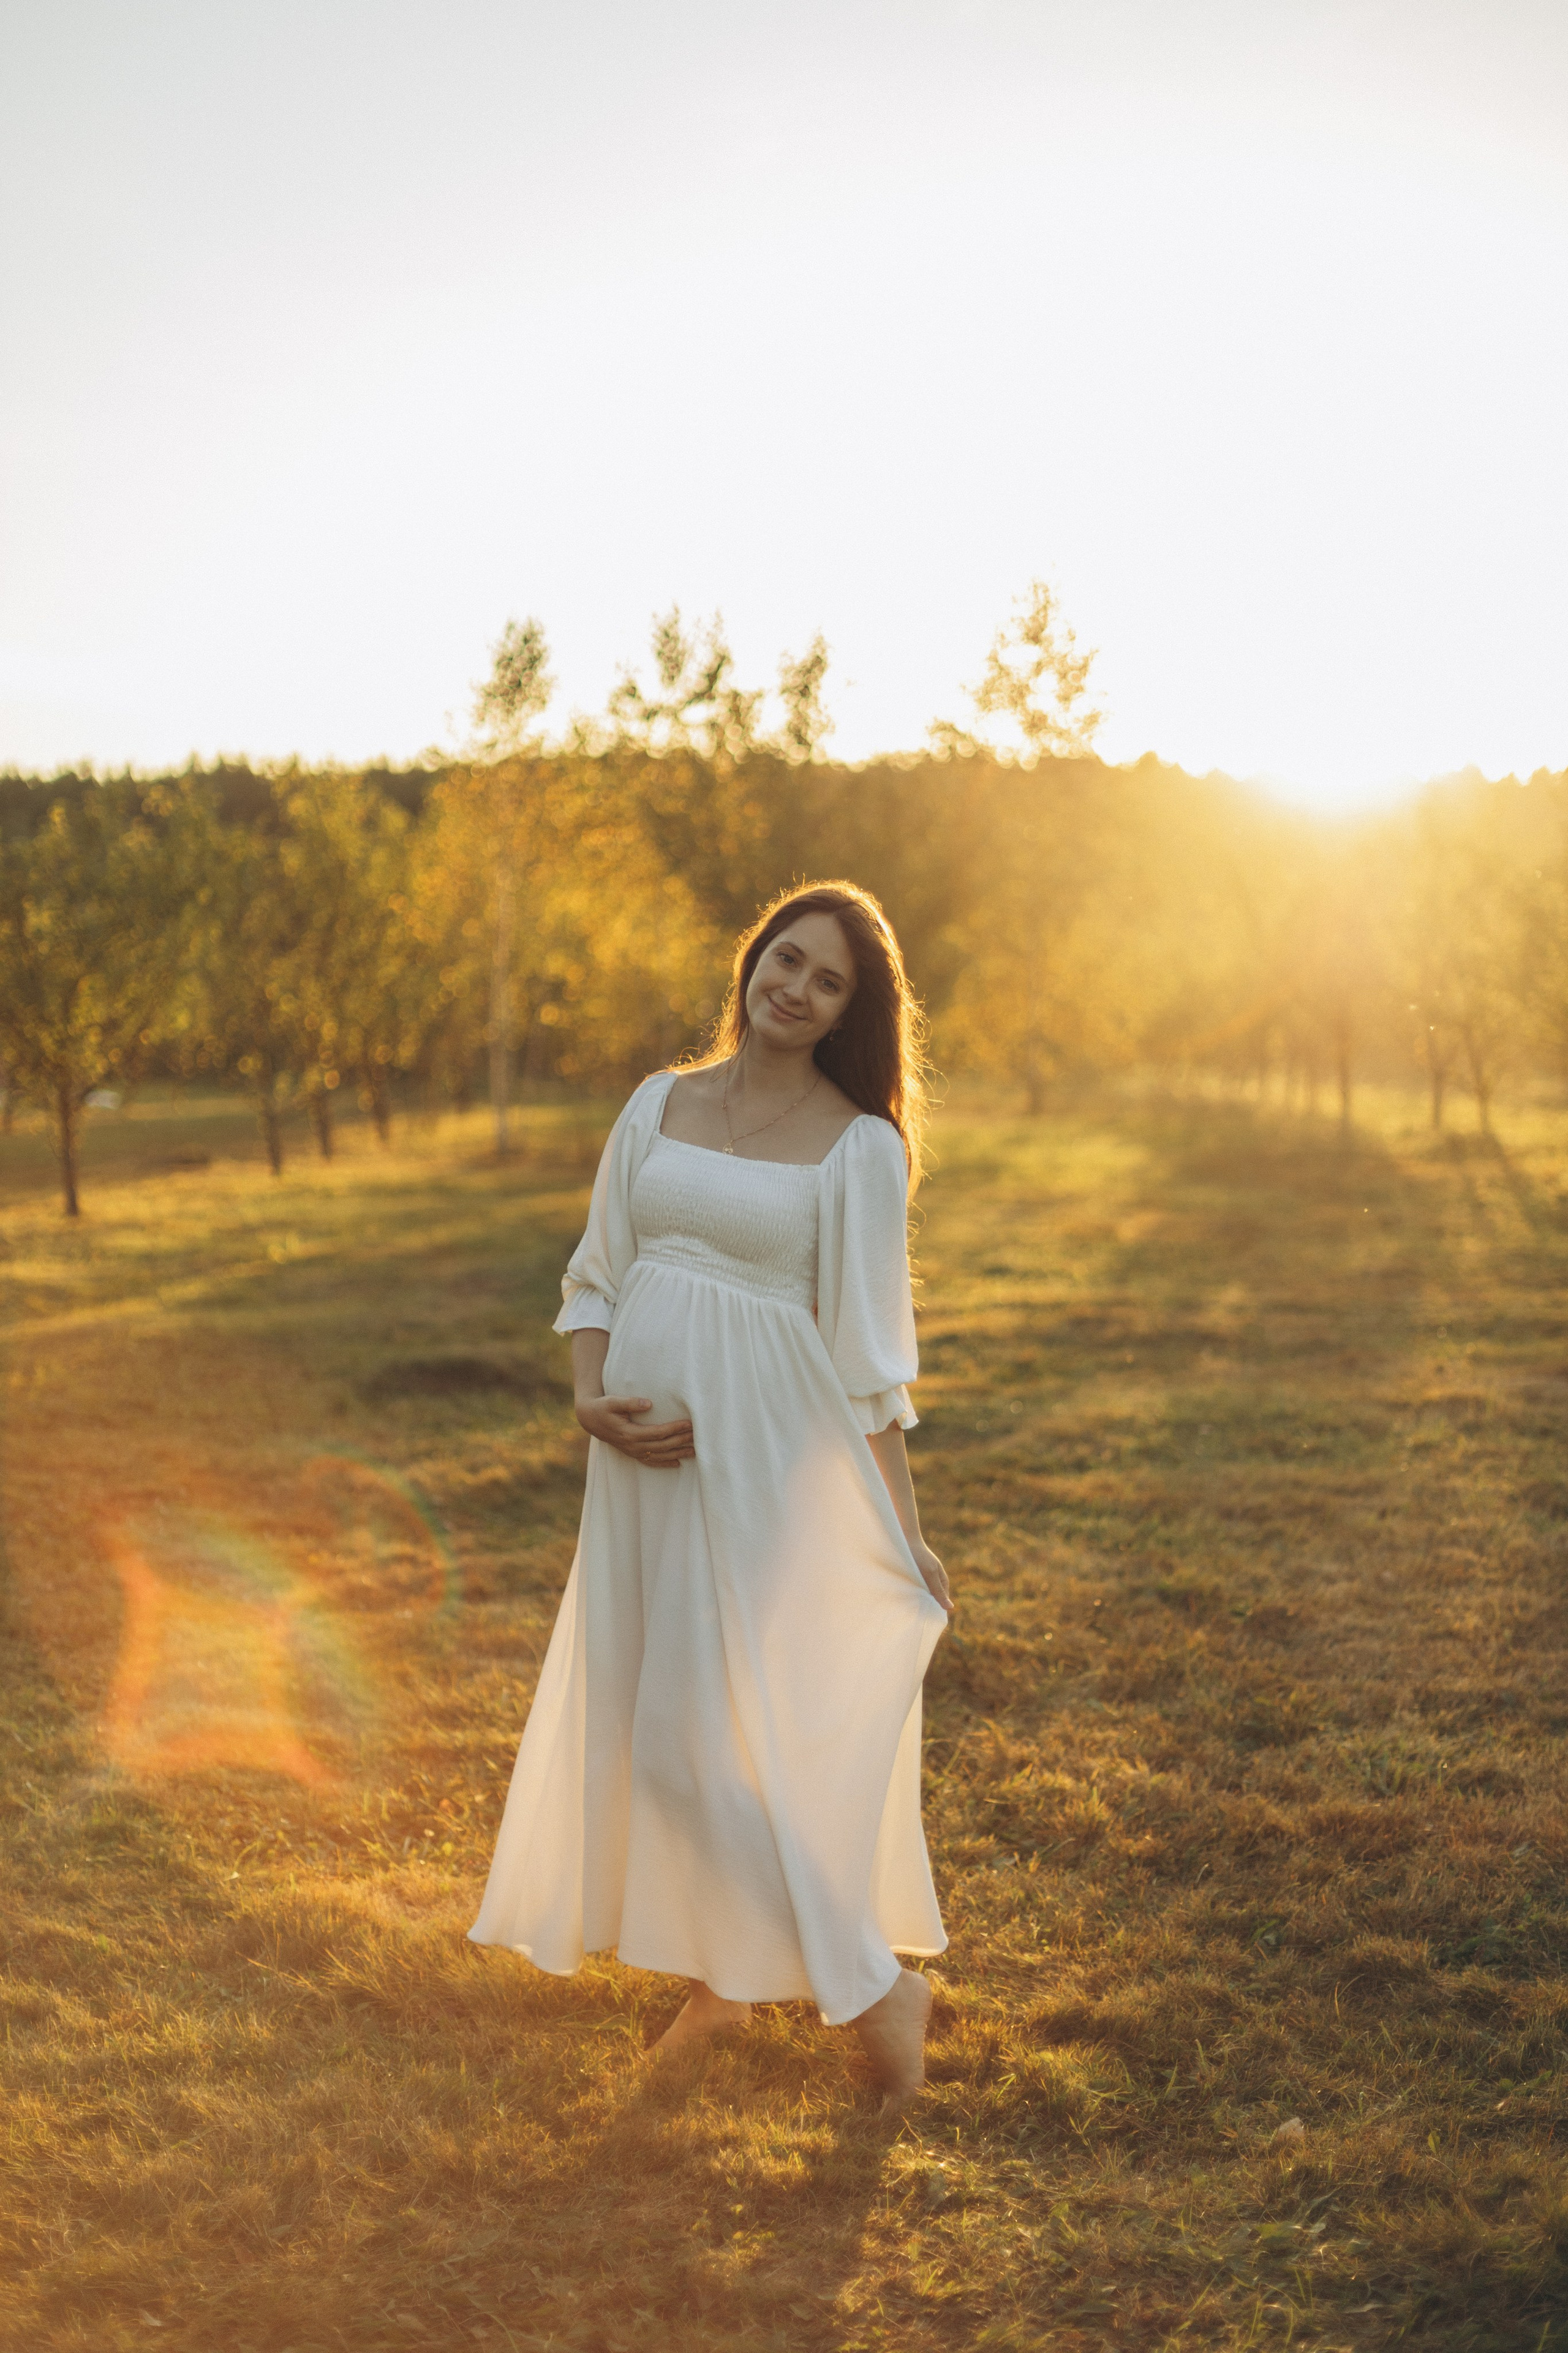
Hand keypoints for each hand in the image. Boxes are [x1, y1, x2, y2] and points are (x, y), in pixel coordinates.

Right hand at [576, 1392, 694, 1467]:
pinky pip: (651, 1462)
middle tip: (698, 1435)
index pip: (657, 1433)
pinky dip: (665, 1464)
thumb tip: (648, 1403)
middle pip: (662, 1445)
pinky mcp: (632, 1453)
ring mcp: (633, 1452)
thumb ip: (629, 1402)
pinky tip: (678, 1463)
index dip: (674, 1429)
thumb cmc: (603, 1407)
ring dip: (678, 1454)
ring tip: (695, 1451)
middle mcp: (632, 1446)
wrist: (590, 1419)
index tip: (688, 1423)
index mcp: (629, 1433)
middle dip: (681, 1440)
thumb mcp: (612, 1401)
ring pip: (659, 1456)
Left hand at [910, 1540, 952, 1615]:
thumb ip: (938, 1590)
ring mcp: (923, 1580)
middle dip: (924, 1606)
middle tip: (915, 1616)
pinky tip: (902, 1600)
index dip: (934, 1610)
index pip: (941, 1602)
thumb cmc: (919, 1555)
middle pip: (931, 1600)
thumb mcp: (930, 1574)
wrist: (905, 1539)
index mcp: (942, 1581)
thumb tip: (951, 1608)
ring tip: (908, 1609)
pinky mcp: (912, 1578)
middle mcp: (933, 1582)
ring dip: (915, 1601)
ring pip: (921, 1596)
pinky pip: (913, 1590)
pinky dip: (909, 1595)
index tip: (925, 1619)